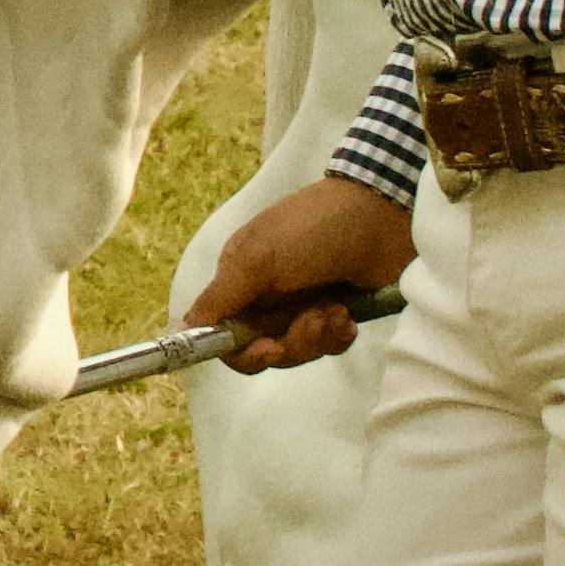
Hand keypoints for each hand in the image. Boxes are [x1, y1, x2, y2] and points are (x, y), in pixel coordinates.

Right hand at [189, 178, 417, 370]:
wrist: (379, 215)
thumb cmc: (311, 231)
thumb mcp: (258, 258)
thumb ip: (222, 297)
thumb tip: (184, 328)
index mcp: (240, 281)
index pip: (224, 334)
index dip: (242, 350)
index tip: (268, 349)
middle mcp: (267, 298)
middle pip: (265, 348)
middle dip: (293, 341)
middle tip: (315, 317)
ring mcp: (302, 306)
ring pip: (299, 350)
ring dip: (319, 335)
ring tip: (337, 309)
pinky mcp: (335, 313)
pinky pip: (329, 346)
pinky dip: (339, 335)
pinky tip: (349, 315)